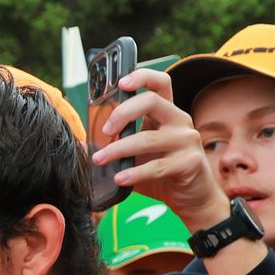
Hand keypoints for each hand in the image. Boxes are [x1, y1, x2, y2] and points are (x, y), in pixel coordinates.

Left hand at [93, 68, 229, 230]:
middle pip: (152, 101)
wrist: (191, 197)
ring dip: (119, 149)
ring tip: (99, 159)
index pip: (160, 83)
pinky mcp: (189, 163)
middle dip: (123, 112)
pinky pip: (157, 166)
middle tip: (105, 130)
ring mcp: (186, 141)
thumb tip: (83, 145)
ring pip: (149, 138)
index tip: (120, 83)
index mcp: (166, 113)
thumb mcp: (136, 156)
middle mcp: (179, 121)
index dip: (142, 76)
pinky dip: (135, 173)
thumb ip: (115, 146)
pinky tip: (120, 178)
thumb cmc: (161, 172)